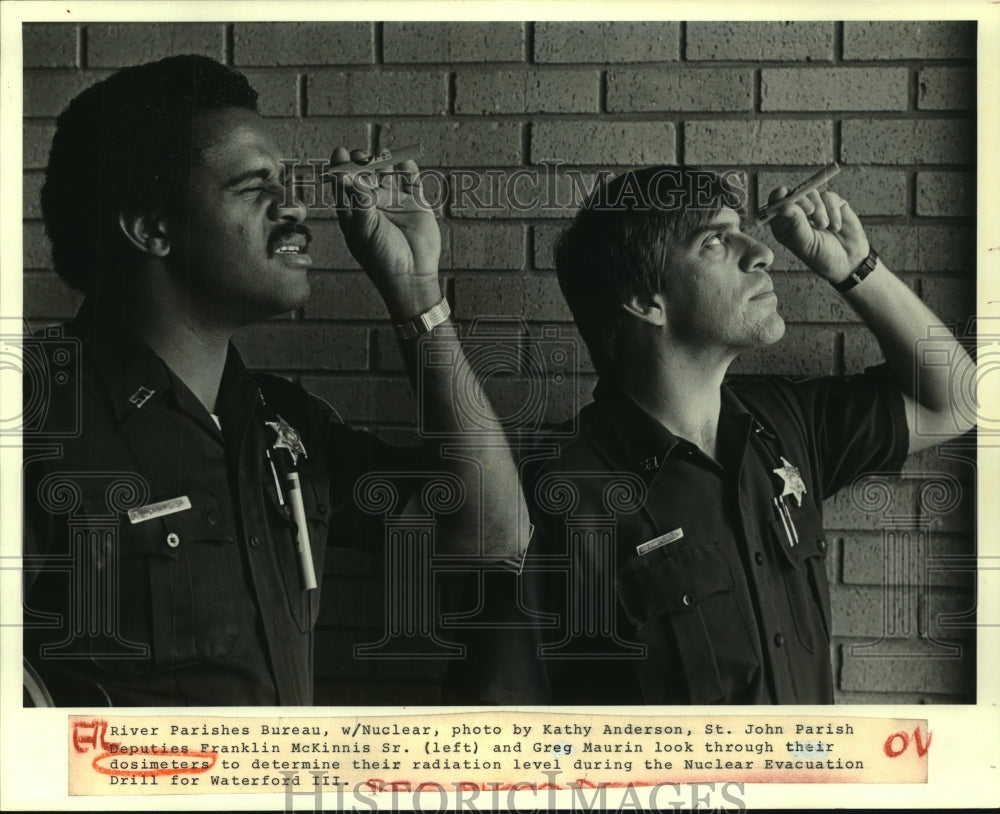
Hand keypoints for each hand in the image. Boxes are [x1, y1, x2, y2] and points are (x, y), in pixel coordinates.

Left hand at [330, 146, 441, 320]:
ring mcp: (395, 202)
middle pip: (365, 175)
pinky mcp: (415, 203)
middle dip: (362, 163)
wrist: (412, 275)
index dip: (341, 167)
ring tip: (382, 154)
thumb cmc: (382, 258)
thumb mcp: (365, 229)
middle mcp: (373, 205)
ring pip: (387, 174)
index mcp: (354, 212)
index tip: (340, 152)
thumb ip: (358, 201)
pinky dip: (408, 169)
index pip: (344, 185)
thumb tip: (347, 174)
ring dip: (384, 162)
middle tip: (361, 155)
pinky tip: (404, 160)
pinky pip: (411, 180)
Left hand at [766, 187, 869, 283]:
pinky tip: (836, 226)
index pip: (775, 205)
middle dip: (802, 201)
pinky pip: (829, 197)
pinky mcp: (832, 204)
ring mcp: (815, 208)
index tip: (783, 193)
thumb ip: (796, 224)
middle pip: (794, 194)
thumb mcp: (806, 244)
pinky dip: (833, 211)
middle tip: (810, 211)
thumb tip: (784, 206)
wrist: (849, 261)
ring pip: (812, 194)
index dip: (777, 196)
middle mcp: (798, 215)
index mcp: (784, 225)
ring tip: (825, 226)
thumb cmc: (823, 257)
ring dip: (820, 209)